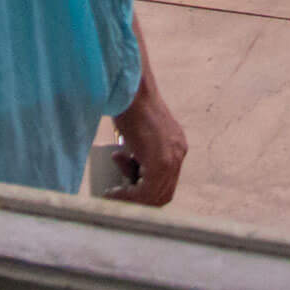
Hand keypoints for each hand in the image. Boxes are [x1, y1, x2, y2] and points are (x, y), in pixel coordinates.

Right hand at [103, 86, 186, 205]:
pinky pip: (147, 191)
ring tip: (112, 193)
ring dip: (131, 198)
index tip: (124, 191)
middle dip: (138, 199)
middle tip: (117, 195)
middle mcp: (178, 153)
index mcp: (175, 145)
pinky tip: (112, 193)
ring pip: (155, 195)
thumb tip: (126, 165)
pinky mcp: (162, 161)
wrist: (130, 90)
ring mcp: (172, 157)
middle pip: (163, 193)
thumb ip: (137, 153)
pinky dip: (128, 196)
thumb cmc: (129, 106)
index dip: (145, 192)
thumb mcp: (136, 133)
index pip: (164, 182)